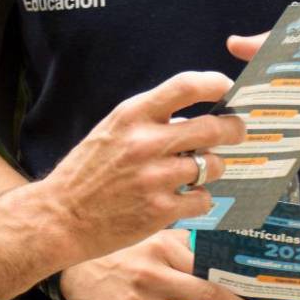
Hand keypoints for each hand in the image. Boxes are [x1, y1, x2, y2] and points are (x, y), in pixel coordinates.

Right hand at [38, 71, 244, 266]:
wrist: (61, 216)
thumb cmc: (88, 170)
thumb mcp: (112, 130)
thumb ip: (149, 120)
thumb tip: (192, 118)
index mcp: (131, 115)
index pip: (185, 86)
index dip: (214, 83)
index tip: (226, 87)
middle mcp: (145, 142)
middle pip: (212, 126)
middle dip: (234, 128)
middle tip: (237, 131)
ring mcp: (155, 177)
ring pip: (213, 165)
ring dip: (215, 167)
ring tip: (203, 171)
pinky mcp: (161, 210)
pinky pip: (203, 199)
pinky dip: (201, 199)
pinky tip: (188, 198)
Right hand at [60, 230, 276, 299]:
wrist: (76, 270)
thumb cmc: (122, 252)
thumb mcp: (150, 238)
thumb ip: (182, 245)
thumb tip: (221, 252)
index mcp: (164, 248)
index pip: (210, 265)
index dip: (238, 281)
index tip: (263, 293)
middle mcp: (154, 275)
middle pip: (208, 296)